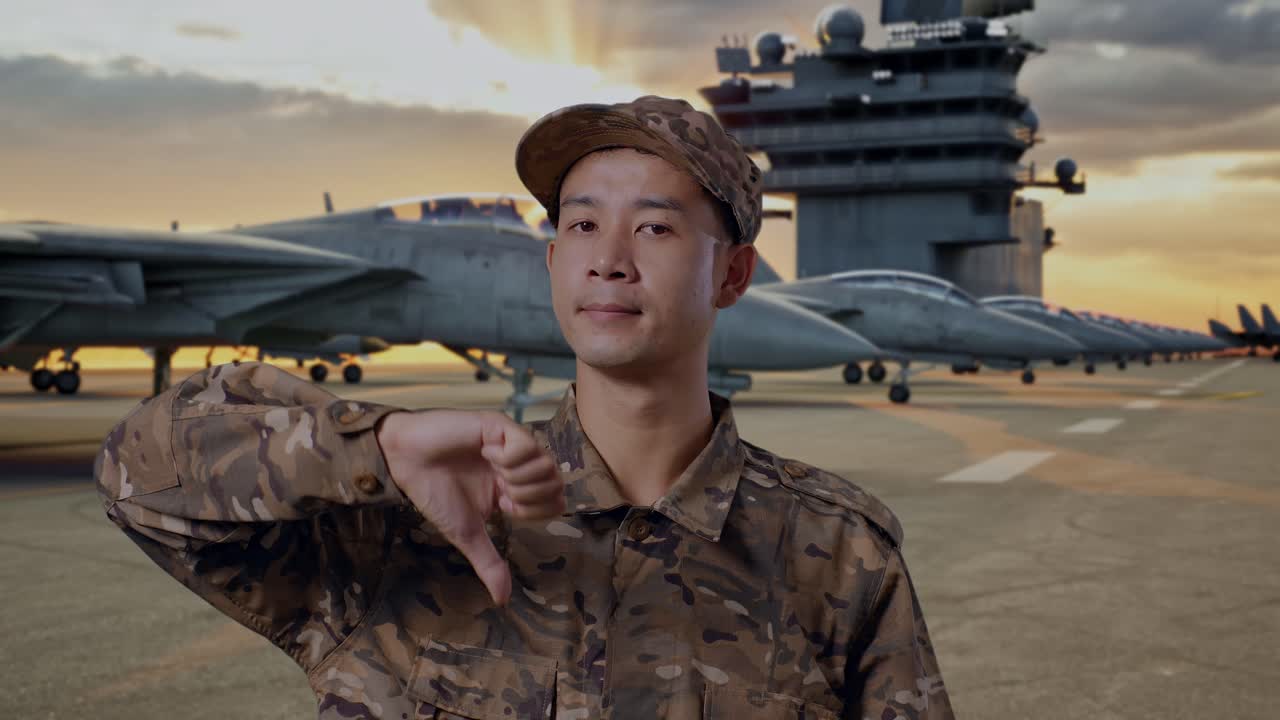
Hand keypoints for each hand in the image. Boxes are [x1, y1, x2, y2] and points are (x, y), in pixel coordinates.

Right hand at [377, 410, 563, 605]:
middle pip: (557, 484)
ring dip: (517, 476)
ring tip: (491, 468)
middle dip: (528, 495)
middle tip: (500, 489)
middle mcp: (520, 466)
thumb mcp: (467, 534)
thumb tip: (503, 601)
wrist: (406, 462)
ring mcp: (512, 444)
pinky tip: (485, 451)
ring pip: (546, 464)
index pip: (555, 502)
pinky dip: (507, 456)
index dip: (534, 510)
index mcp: (516, 488)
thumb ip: (489, 563)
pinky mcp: (500, 426)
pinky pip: (526, 445)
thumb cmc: (435, 493)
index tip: (504, 506)